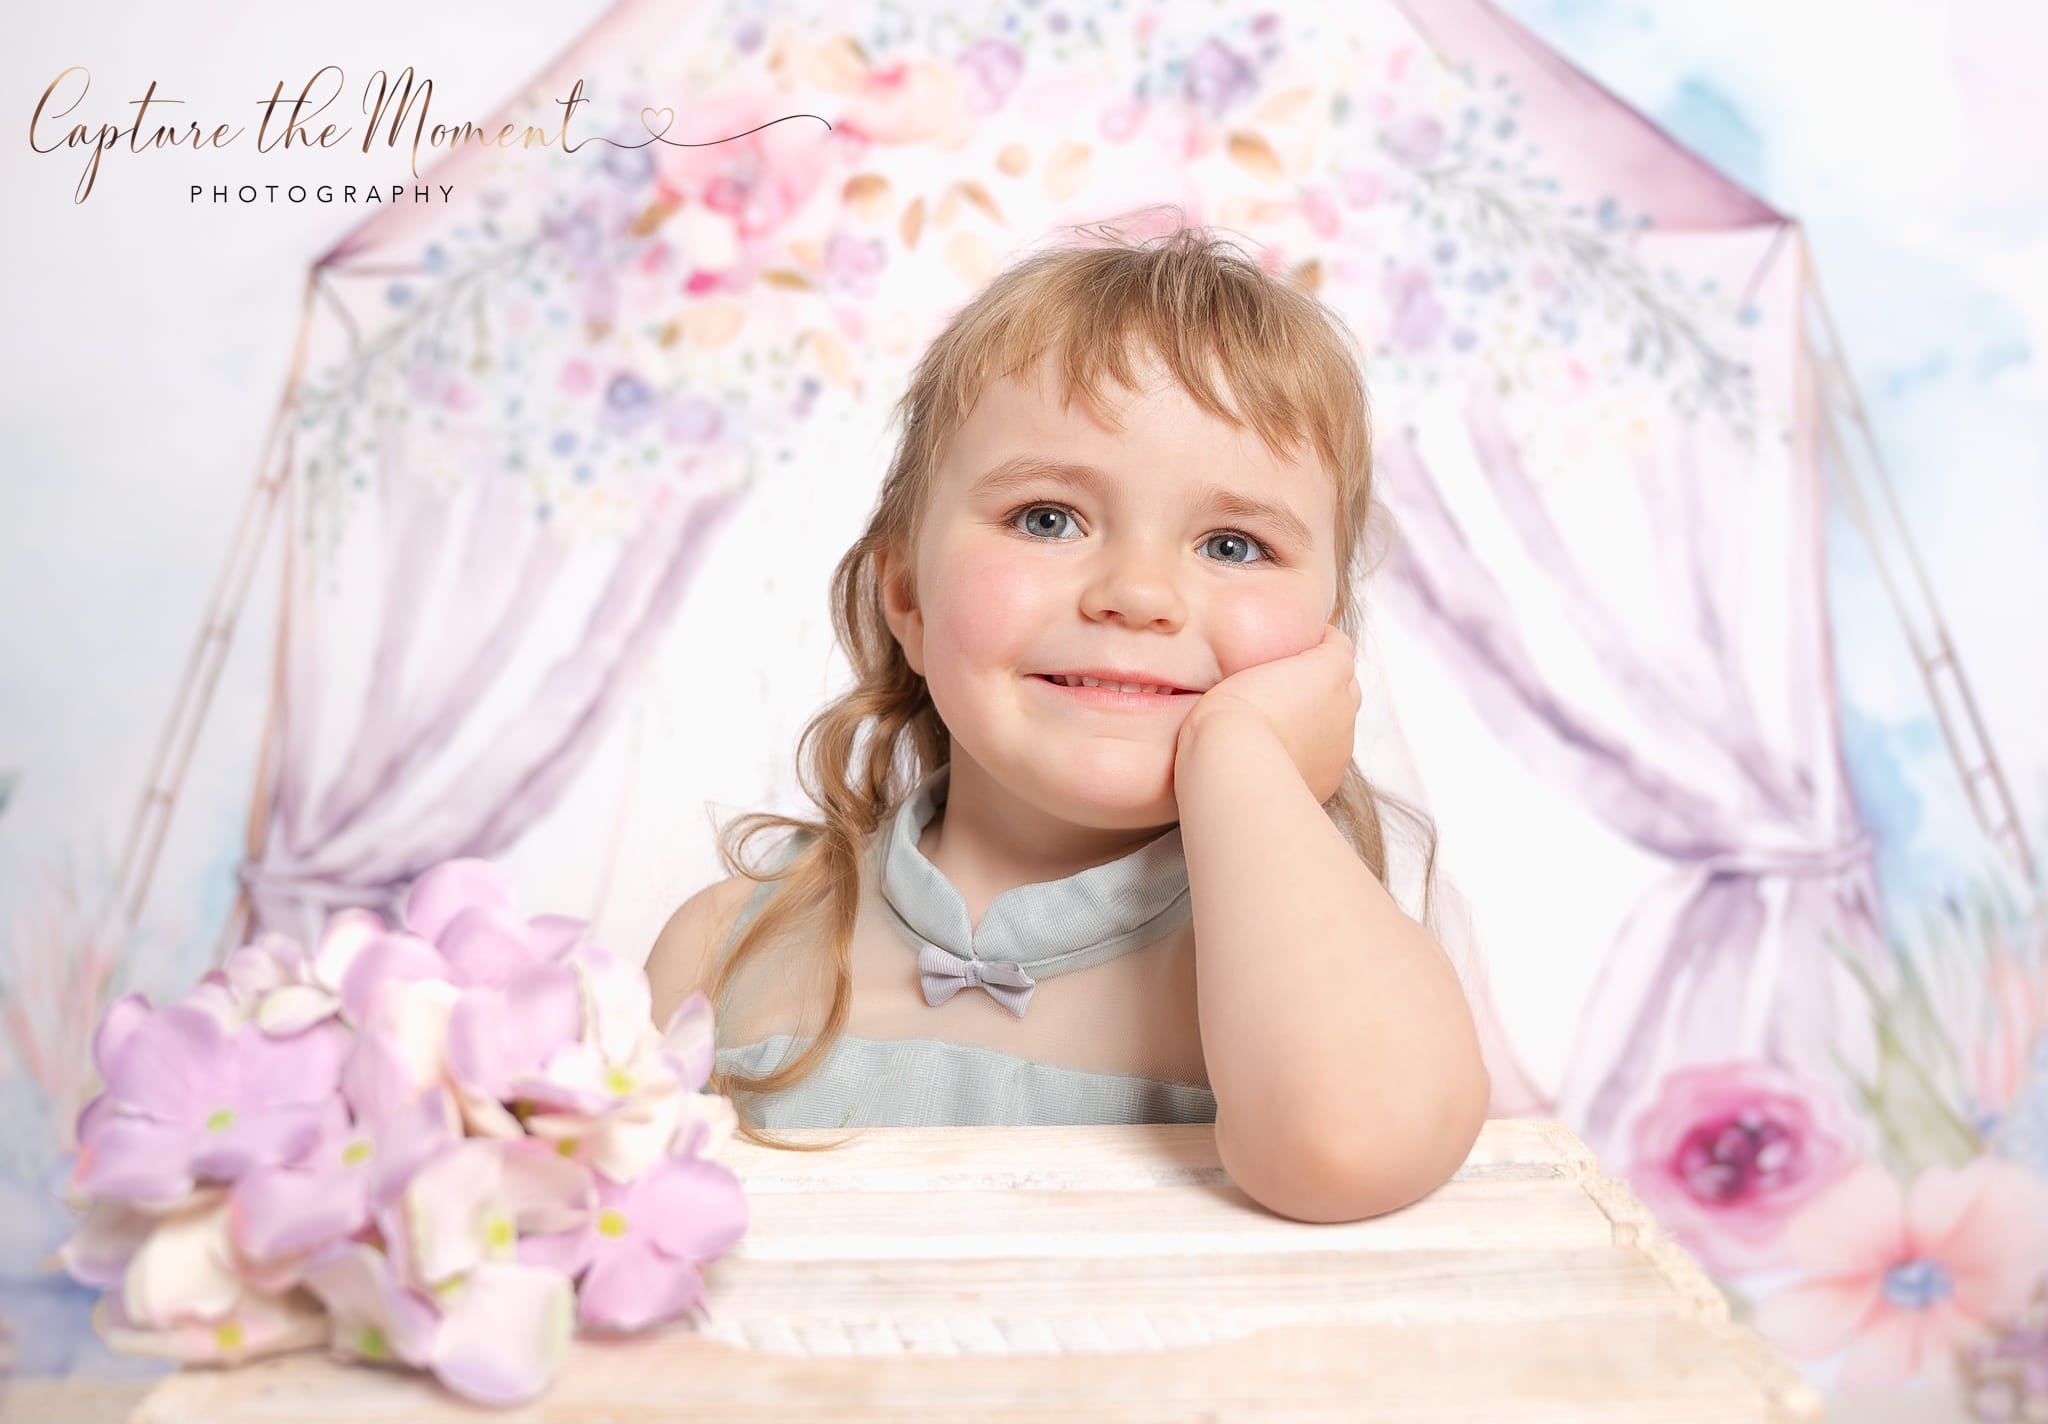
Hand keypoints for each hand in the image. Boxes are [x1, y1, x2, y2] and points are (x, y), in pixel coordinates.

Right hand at [1174, 625, 1360, 803]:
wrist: (1238, 768)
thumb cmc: (1233, 711)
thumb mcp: (1241, 668)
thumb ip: (1266, 663)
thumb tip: (1266, 670)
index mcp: (1331, 670)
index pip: (1337, 645)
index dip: (1318, 642)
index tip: (1296, 643)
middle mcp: (1345, 705)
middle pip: (1346, 685)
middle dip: (1326, 681)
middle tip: (1291, 684)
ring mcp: (1341, 744)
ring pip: (1338, 723)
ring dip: (1320, 719)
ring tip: (1284, 723)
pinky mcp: (1330, 777)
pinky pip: (1327, 757)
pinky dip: (1312, 751)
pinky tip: (1283, 753)